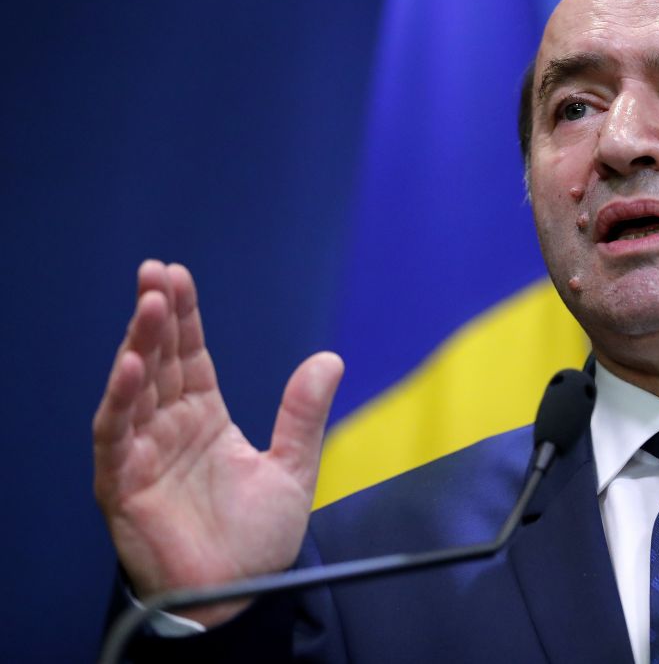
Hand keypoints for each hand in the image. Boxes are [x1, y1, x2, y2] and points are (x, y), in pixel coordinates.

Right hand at [92, 260, 342, 625]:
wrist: (239, 596)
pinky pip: (117, 436)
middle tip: (156, 273)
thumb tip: (330, 357)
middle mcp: (169, 428)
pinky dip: (120, 401)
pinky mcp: (124, 483)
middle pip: (160, 361)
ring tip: (148, 305)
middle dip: (156, 316)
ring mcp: (144, 453)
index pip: (190, 356)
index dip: (184, 317)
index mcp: (204, 419)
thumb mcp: (292, 467)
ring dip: (138, 346)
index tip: (179, 276)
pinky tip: (130, 368)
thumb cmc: (256, 540)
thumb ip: (304, 414)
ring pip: (135, 388)